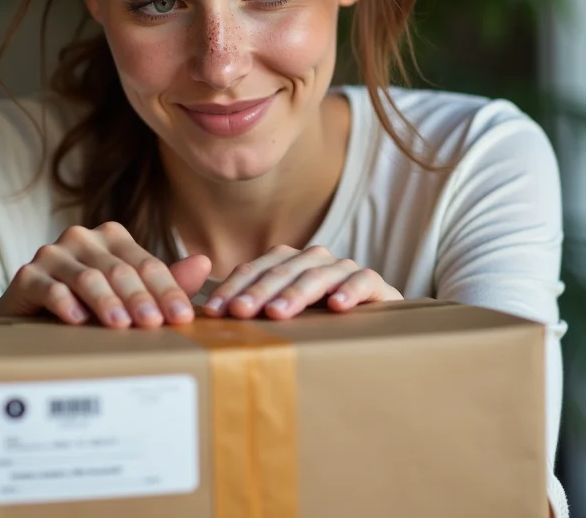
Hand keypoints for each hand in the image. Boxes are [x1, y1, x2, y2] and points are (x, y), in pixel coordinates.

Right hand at [0, 223, 210, 328]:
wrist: (30, 318)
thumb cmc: (87, 304)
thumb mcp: (127, 294)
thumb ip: (164, 281)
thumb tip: (204, 263)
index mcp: (112, 237)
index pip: (146, 264)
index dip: (167, 291)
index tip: (182, 317)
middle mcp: (83, 238)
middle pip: (120, 270)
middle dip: (140, 298)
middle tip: (155, 324)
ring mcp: (53, 254)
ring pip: (88, 277)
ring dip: (107, 302)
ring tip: (121, 325)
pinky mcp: (27, 275)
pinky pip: (50, 288)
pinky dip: (66, 303)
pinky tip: (79, 321)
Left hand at [202, 244, 401, 319]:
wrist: (375, 326)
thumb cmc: (319, 323)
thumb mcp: (284, 316)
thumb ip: (254, 312)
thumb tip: (210, 320)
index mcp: (287, 262)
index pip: (254, 270)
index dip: (232, 288)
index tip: (213, 312)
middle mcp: (313, 260)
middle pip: (281, 271)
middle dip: (257, 292)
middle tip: (240, 312)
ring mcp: (343, 268)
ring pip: (316, 274)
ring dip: (295, 292)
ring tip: (277, 312)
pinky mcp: (375, 283)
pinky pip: (362, 280)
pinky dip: (350, 290)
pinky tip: (337, 306)